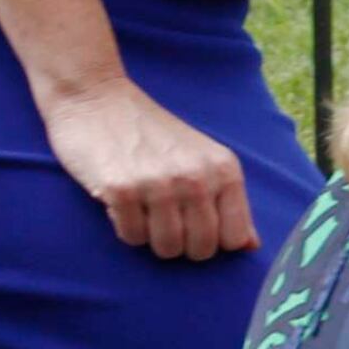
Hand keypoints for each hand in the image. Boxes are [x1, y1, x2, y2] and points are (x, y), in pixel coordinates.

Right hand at [40, 77, 257, 261]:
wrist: (96, 98)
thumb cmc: (152, 133)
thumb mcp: (202, 159)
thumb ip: (230, 202)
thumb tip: (252, 246)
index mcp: (224, 170)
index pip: (235, 239)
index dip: (213, 241)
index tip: (195, 225)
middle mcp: (196, 178)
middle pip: (201, 250)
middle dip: (182, 243)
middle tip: (164, 218)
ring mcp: (159, 184)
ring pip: (167, 249)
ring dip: (152, 237)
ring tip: (144, 208)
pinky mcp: (121, 190)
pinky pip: (132, 238)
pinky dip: (126, 227)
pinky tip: (122, 202)